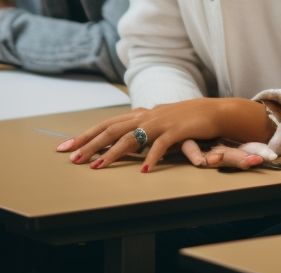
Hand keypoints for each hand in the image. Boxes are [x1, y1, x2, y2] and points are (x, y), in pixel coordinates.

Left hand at [57, 97, 273, 172]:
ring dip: (113, 153)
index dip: (86, 135)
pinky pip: (162, 145)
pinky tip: (144, 171)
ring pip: (132, 137)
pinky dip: (152, 157)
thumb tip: (121, 137)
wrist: (215, 110)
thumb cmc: (186, 119)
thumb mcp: (159, 121)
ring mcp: (162, 122)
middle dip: (91, 144)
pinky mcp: (178, 130)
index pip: (107, 124)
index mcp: (141, 114)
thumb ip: (141, 128)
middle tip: (73, 159)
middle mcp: (148, 116)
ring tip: (97, 167)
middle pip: (113, 129)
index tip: (65, 147)